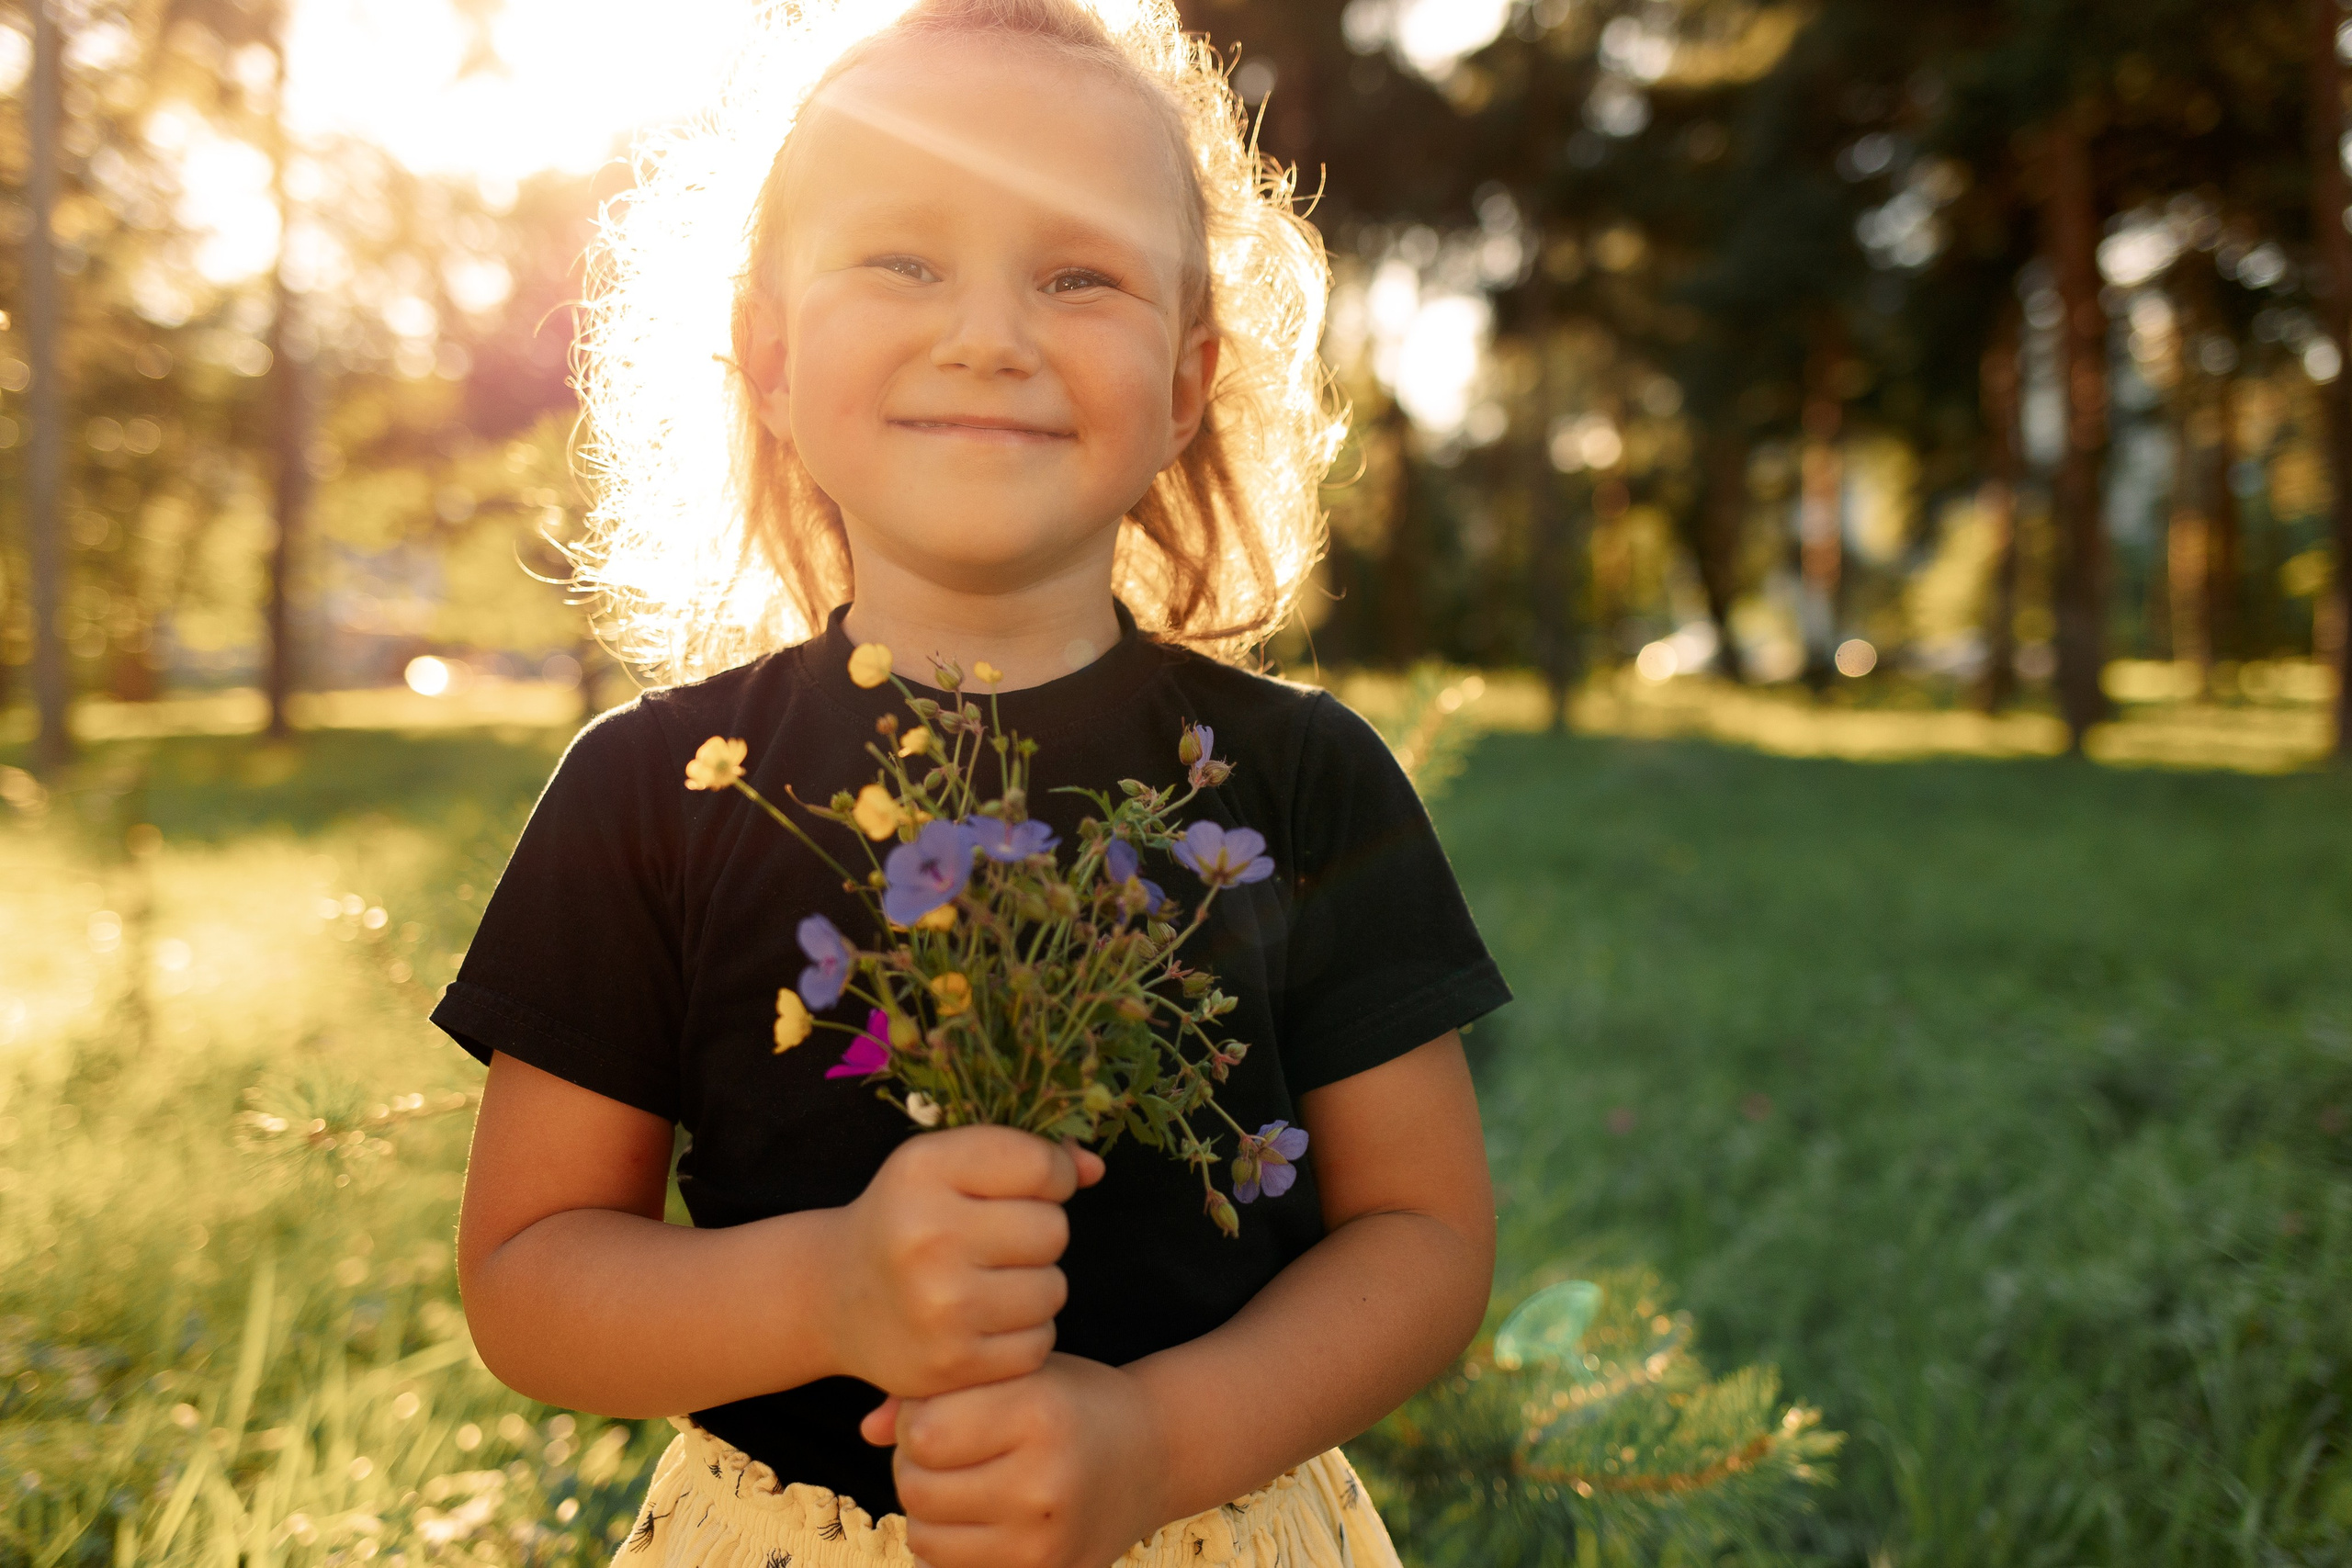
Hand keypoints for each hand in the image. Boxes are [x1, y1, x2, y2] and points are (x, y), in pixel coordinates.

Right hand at [824, 1127, 1103, 1398]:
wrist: (836, 1296)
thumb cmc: (908, 1217)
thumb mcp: (948, 1165)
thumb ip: (1025, 1154)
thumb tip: (1096, 1170)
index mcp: (925, 1170)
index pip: (1042, 1166)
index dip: (1050, 1176)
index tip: (1022, 1188)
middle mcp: (928, 1236)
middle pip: (1053, 1230)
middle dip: (1037, 1233)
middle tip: (993, 1241)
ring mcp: (939, 1307)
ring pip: (1053, 1289)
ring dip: (1034, 1285)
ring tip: (987, 1280)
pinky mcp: (952, 1365)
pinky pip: (1038, 1343)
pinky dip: (1022, 1333)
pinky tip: (983, 1321)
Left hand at [863, 1353, 1169, 1567]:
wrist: (1149, 1457)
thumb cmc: (1067, 1401)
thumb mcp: (1015, 1372)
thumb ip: (938, 1389)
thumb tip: (867, 1429)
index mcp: (1039, 1416)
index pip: (923, 1432)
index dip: (918, 1418)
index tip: (943, 1410)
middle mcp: (1044, 1484)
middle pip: (916, 1487)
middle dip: (915, 1464)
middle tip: (949, 1448)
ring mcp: (1044, 1543)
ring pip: (924, 1536)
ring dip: (928, 1508)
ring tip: (962, 1480)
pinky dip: (950, 1543)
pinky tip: (979, 1514)